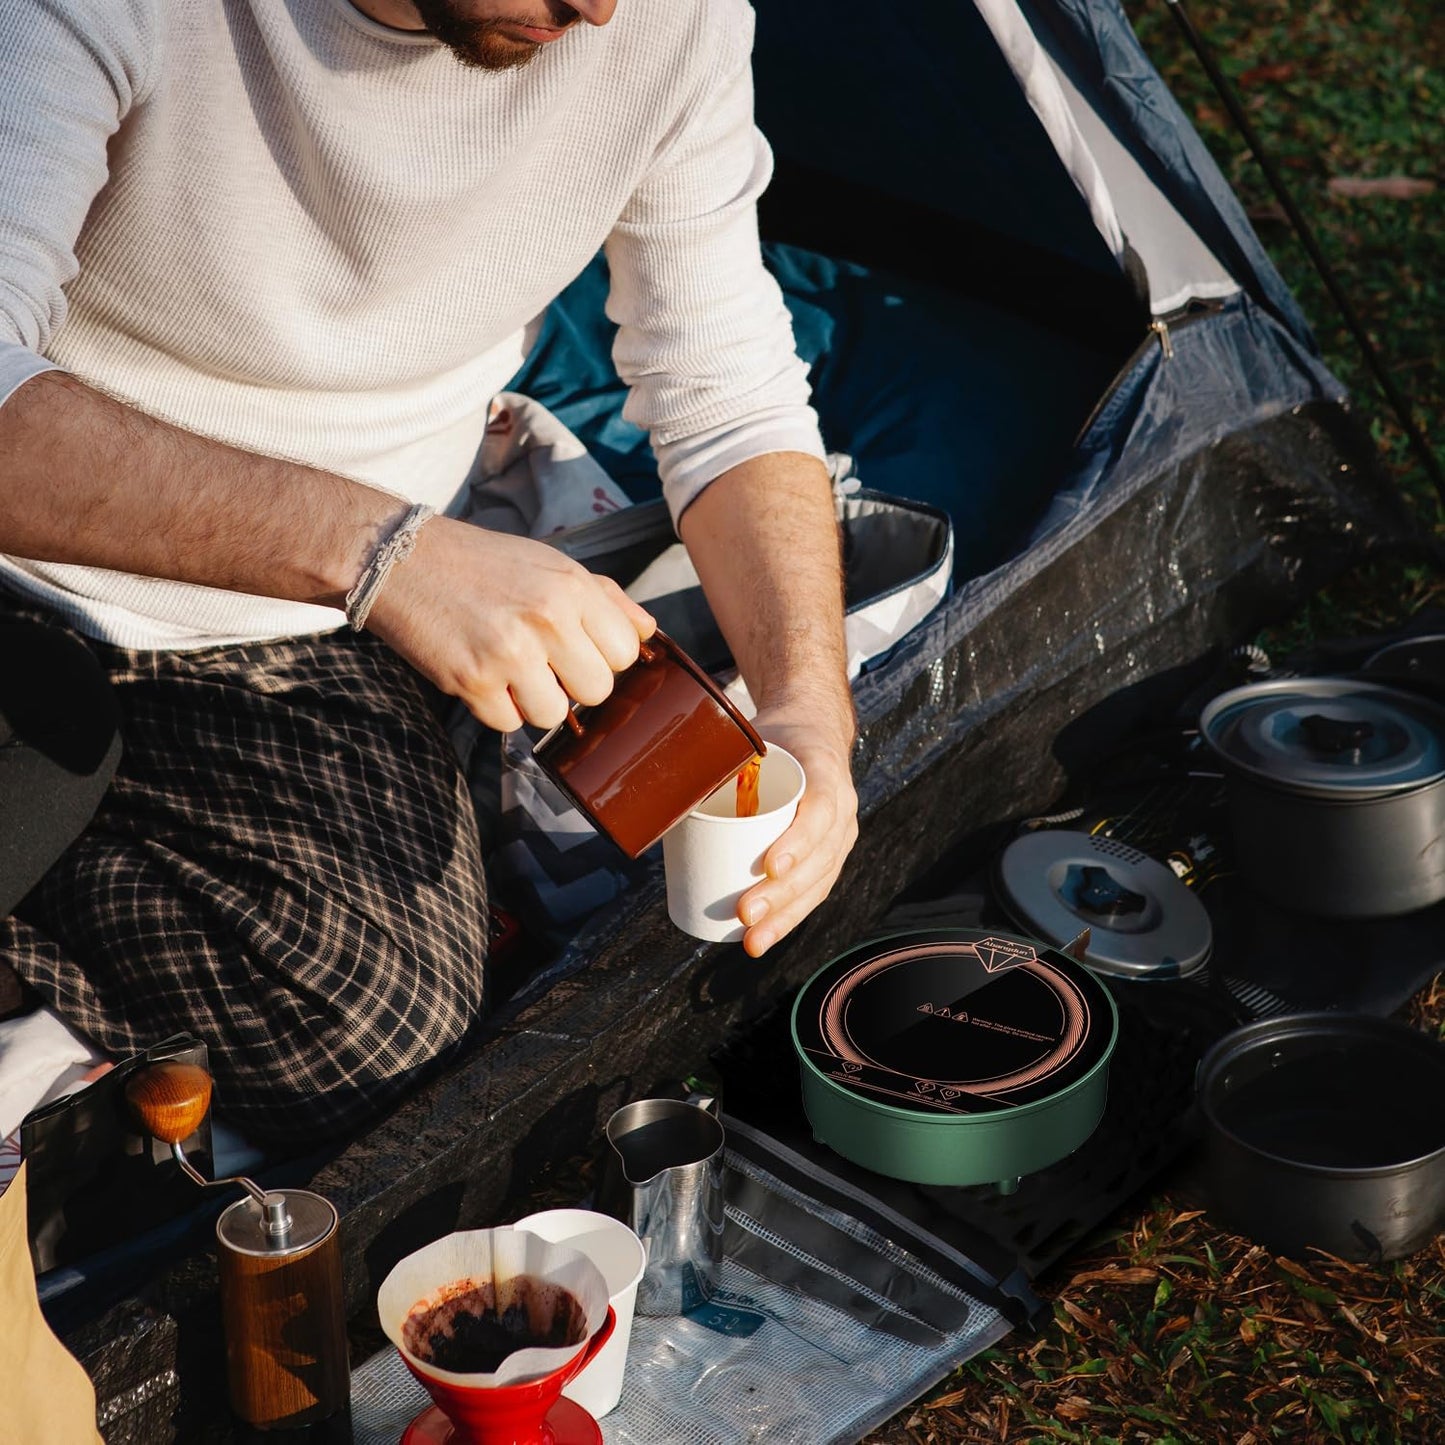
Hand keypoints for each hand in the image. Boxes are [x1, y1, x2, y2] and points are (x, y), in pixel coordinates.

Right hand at [365, 517, 654, 731]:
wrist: (400, 559)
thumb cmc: (481, 563)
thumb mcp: (550, 564)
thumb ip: (605, 598)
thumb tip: (648, 633)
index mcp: (572, 587)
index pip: (626, 654)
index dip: (603, 659)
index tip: (577, 649)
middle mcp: (547, 618)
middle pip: (597, 691)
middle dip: (573, 685)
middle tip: (543, 663)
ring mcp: (509, 652)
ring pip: (554, 715)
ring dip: (534, 701)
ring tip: (510, 669)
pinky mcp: (472, 681)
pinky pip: (509, 724)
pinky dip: (497, 708)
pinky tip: (481, 674)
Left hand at [736, 704, 857, 956]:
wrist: (813, 731)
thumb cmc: (775, 737)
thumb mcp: (752, 734)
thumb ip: (719, 758)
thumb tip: (661, 790)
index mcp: (825, 769)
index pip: (820, 809)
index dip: (799, 841)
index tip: (770, 866)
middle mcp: (842, 806)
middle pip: (819, 858)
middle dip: (782, 893)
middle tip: (744, 913)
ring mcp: (841, 834)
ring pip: (819, 883)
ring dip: (785, 917)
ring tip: (752, 940)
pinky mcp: (830, 855)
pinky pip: (815, 891)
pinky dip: (789, 918)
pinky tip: (762, 937)